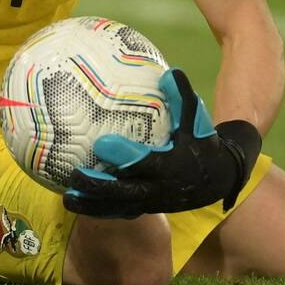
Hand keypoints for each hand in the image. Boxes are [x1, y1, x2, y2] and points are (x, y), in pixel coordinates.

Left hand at [63, 69, 261, 217]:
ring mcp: (151, 202)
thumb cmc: (202, 143)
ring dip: (92, 205)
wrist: (217, 180)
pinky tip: (77, 203)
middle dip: (100, 186)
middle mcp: (159, 188)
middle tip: (75, 175)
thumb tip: (169, 72)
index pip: (145, 162)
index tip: (101, 144)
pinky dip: (98, 211)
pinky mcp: (145, 209)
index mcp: (171, 165)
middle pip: (125, 191)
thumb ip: (183, 97)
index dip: (124, 155)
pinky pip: (119, 213)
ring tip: (67, 198)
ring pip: (119, 207)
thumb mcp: (197, 120)